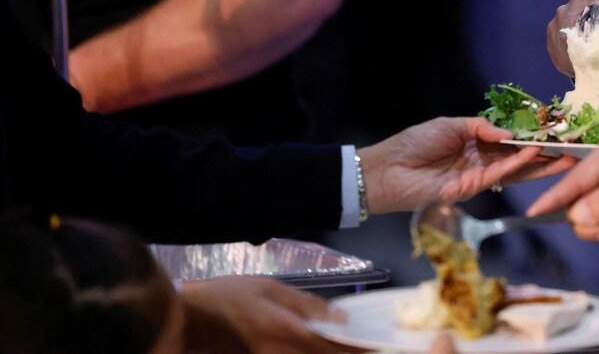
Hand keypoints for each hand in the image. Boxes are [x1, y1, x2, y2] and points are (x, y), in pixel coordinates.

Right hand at [180, 275, 349, 352]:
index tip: (376, 346)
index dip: (357, 349)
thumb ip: (306, 305)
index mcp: (286, 332)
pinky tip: (314, 347)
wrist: (183, 321)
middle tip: (365, 349)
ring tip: (344, 347)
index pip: (332, 347)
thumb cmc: (227, 296)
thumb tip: (342, 317)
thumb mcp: (270, 288)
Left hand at [359, 117, 574, 213]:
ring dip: (540, 164)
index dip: (531, 138)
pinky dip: (518, 165)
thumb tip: (510, 134)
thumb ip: (482, 128)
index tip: (554, 132)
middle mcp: (481, 161)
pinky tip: (535, 155)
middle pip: (518, 158)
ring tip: (564, 156)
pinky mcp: (472, 188)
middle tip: (572, 150)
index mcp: (475, 143)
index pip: (509, 142)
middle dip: (545, 155)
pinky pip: (499, 174)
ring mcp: (478, 176)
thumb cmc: (415, 142)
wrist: (388, 169)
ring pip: (516, 170)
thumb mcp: (451, 124)